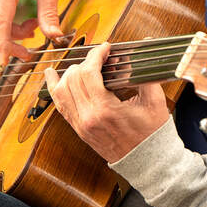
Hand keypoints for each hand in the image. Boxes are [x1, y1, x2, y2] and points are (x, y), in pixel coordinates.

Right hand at [0, 0, 66, 63]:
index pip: (1, 22)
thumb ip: (49, 12)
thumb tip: (54, 37)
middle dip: (9, 42)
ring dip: (14, 32)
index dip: (3, 44)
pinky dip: (13, 24)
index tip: (6, 61)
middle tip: (30, 53)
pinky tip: (30, 22)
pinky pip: (1, 14)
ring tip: (36, 29)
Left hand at [45, 43, 169, 162]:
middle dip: (85, 62)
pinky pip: (60, 105)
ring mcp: (80, 125)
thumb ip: (146, 71)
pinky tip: (52, 76)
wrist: (147, 162)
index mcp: (104, 110)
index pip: (88, 73)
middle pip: (73, 79)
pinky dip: (55, 89)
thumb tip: (144, 44)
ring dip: (69, 73)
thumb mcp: (154, 101)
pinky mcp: (78, 129)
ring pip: (60, 91)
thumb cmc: (152, 133)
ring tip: (80, 65)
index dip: (95, 55)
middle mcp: (87, 118)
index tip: (105, 48)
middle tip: (100, 58)